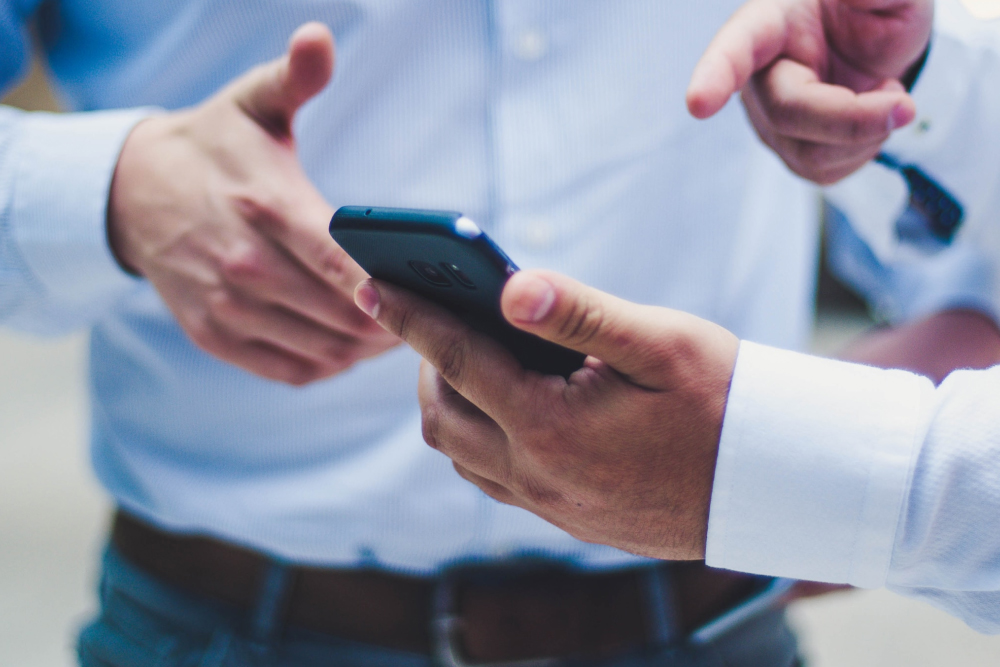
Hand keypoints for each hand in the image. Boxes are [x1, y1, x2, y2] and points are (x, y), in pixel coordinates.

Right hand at [107, 23, 397, 384]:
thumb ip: (294, 77)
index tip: (428, 294)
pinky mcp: (215, 335)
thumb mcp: (252, 103)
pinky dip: (331, 365)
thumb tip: (318, 39)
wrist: (133, 193)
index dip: (388, 287)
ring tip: (401, 332)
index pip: (340, 261)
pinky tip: (353, 348)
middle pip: (341, 315)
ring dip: (368, 349)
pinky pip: (291, 370)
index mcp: (266, 206)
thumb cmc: (213, 147)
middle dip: (395, 321)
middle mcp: (244, 264)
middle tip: (431, 315)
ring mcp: (227, 306)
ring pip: (323, 350)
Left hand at [354, 270, 738, 559]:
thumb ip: (579, 312)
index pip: (457, 360)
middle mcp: (538, 475)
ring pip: (462, 453)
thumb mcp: (659, 341)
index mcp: (552, 427)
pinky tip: (504, 403)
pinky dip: (479, 436)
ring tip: (465, 355)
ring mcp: (550, 505)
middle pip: (443, 416)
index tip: (369, 284)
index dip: (409, 317)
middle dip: (424, 362)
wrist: (772, 482)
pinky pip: (493, 478)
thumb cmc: (724, 400)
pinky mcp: (566, 518)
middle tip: (432, 316)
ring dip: (449, 402)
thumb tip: (509, 286)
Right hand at [687, 0, 933, 183]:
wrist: (884, 45)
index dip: (715, 75)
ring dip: (866, 133)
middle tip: (906, 106)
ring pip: (809, 151)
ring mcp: (769, 118)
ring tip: (887, 94)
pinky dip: (864, 149)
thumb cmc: (875, 7)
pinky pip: (824, 171)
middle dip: (852, 118)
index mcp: (770, 21)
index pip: (736, 48)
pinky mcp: (790, 151)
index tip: (698, 103)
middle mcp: (758, 74)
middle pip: (789, 112)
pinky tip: (870, 119)